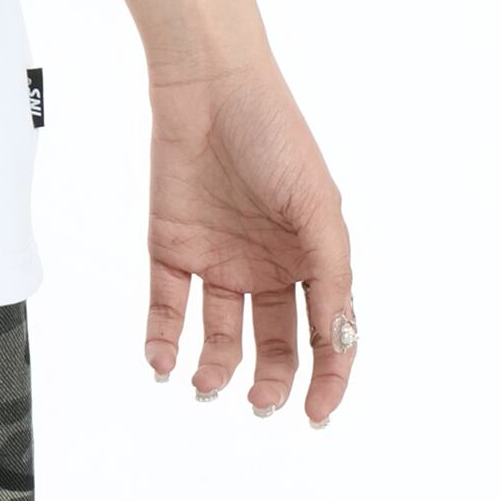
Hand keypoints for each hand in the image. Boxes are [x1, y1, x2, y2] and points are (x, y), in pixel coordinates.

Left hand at [142, 51, 357, 425]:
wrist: (209, 85)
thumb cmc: (275, 134)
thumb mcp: (319, 206)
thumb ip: (330, 274)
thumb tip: (338, 339)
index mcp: (310, 260)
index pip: (325, 336)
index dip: (327, 379)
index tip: (318, 415)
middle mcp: (266, 267)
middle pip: (272, 345)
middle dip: (269, 382)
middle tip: (261, 404)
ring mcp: (218, 259)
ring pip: (218, 335)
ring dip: (214, 368)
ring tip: (205, 385)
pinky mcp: (172, 246)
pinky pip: (168, 305)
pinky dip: (163, 337)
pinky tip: (162, 360)